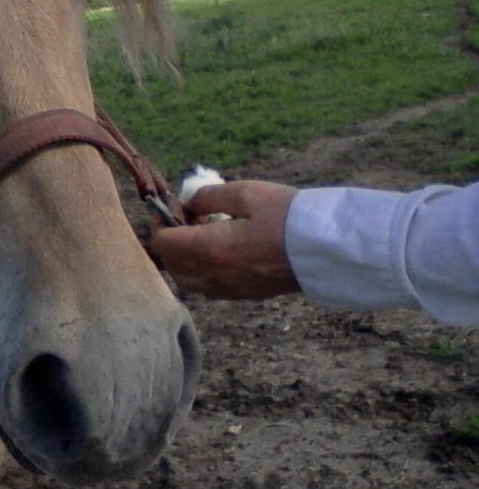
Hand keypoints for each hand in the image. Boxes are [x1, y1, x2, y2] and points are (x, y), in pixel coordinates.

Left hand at [150, 180, 300, 299]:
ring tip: (203, 233)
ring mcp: (228, 290)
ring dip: (183, 256)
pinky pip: (207, 287)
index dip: (160, 221)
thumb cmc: (289, 216)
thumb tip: (188, 204)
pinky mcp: (244, 295)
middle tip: (188, 215)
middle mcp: (213, 276)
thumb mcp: (246, 193)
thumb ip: (208, 197)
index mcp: (209, 250)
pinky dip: (201, 270)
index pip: (162, 243)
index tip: (173, 204)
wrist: (329, 249)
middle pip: (170, 263)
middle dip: (170, 238)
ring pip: (186, 279)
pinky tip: (220, 250)